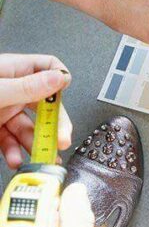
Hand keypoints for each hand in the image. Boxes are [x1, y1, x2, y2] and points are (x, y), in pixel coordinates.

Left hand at [0, 54, 71, 168]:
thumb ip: (27, 86)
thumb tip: (60, 78)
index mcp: (14, 71)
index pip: (49, 68)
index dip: (60, 81)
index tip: (64, 97)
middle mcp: (12, 89)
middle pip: (46, 105)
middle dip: (55, 125)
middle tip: (62, 140)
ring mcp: (3, 109)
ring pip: (29, 127)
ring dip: (36, 145)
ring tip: (41, 157)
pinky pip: (11, 140)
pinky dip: (15, 152)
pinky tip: (17, 159)